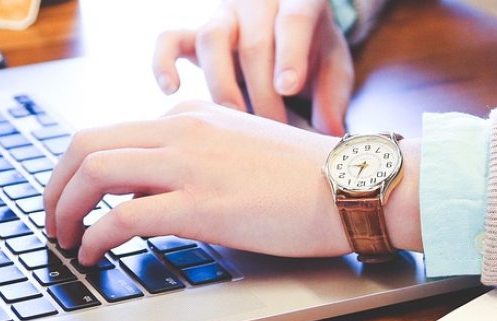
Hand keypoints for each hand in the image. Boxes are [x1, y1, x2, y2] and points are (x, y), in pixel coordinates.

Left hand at [43, 101, 420, 262]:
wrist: (352, 185)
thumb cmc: (308, 178)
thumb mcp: (241, 149)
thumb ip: (197, 158)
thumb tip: (154, 191)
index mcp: (192, 116)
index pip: (112, 133)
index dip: (79, 170)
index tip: (73, 198)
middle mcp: (182, 131)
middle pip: (87, 144)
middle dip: (56, 185)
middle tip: (52, 218)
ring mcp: (189, 165)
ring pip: (94, 172)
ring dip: (65, 208)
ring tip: (64, 238)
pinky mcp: (200, 205)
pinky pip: (123, 216)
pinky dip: (95, 237)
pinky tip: (94, 254)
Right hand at [152, 0, 353, 134]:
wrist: (287, 35)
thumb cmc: (313, 53)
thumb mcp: (333, 67)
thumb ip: (333, 95)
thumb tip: (330, 132)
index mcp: (300, 2)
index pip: (293, 20)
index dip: (290, 54)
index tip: (288, 88)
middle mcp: (257, 5)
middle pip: (253, 42)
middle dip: (262, 91)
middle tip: (272, 129)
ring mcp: (223, 18)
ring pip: (211, 39)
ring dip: (222, 84)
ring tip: (234, 120)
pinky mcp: (194, 35)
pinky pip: (169, 39)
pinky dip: (163, 62)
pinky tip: (171, 90)